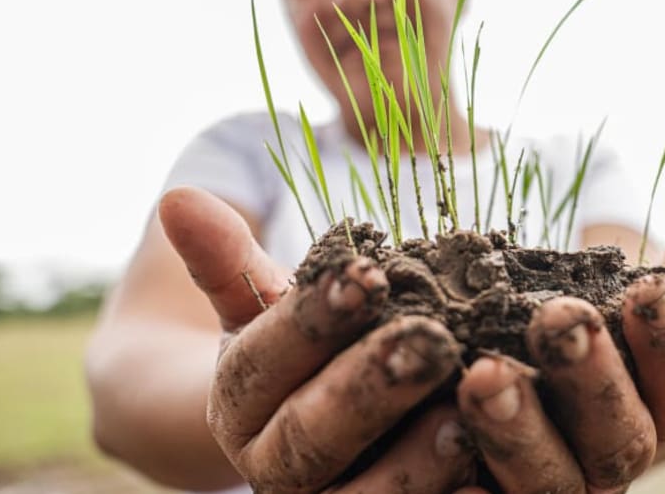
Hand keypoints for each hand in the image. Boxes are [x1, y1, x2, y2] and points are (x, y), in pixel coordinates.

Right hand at [158, 186, 475, 492]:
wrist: (316, 432)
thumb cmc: (308, 348)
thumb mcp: (267, 304)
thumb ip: (229, 259)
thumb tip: (177, 198)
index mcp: (239, 402)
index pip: (265, 358)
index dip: (314, 319)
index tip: (368, 275)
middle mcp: (269, 467)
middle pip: (307, 436)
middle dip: (369, 389)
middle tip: (431, 342)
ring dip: (410, 464)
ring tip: (463, 419)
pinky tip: (487, 481)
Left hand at [455, 210, 664, 492]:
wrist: (506, 374)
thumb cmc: (572, 329)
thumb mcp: (612, 299)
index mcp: (655, 412)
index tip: (648, 287)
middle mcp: (611, 463)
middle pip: (619, 439)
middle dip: (591, 380)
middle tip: (557, 321)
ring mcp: (556, 491)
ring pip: (551, 482)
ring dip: (518, 430)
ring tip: (483, 376)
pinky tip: (455, 476)